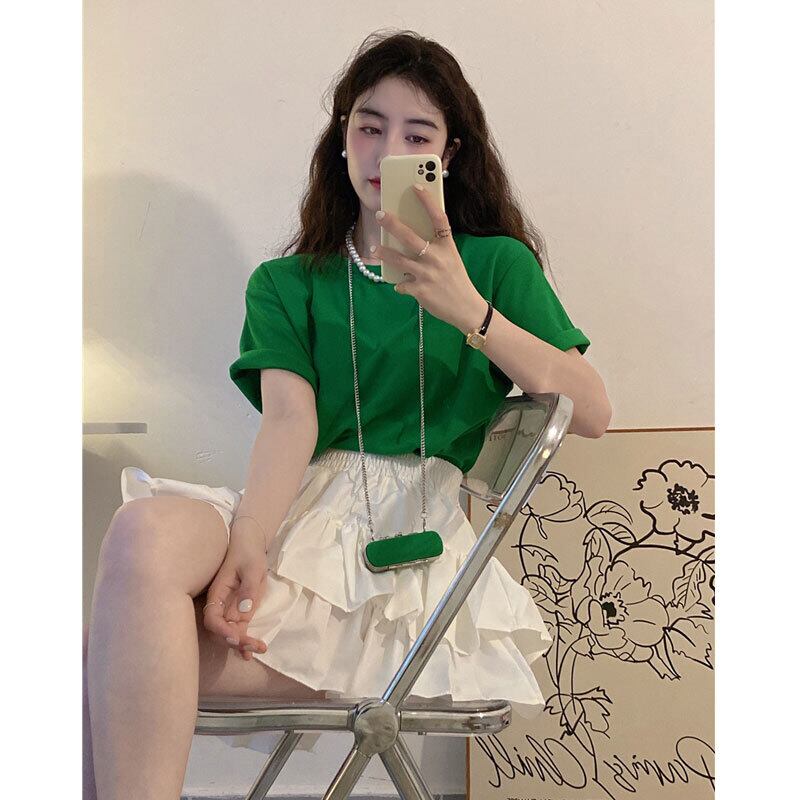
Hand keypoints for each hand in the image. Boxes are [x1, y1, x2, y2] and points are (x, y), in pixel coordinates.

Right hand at [203, 523, 268, 660]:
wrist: (250, 544)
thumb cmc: (248, 553)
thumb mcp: (252, 567)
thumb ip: (248, 588)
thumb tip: (244, 611)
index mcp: (218, 593)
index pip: (212, 618)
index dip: (221, 631)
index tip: (235, 637)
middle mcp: (221, 604)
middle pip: (221, 630)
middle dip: (235, 642)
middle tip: (254, 647)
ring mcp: (231, 608)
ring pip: (231, 633)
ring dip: (242, 644)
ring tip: (259, 650)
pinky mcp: (241, 610)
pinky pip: (240, 629)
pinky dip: (245, 641)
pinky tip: (252, 652)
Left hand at [372, 185, 485, 331]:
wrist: (466, 308)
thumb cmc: (456, 280)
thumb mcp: (451, 259)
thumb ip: (435, 248)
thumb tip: (409, 239)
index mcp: (447, 247)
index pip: (439, 218)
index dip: (428, 201)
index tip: (416, 186)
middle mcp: (437, 258)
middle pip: (410, 237)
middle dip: (392, 224)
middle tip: (380, 215)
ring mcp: (428, 275)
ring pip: (399, 260)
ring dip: (384, 253)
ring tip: (374, 250)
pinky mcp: (420, 291)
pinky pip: (402, 284)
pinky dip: (400, 285)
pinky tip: (402, 285)